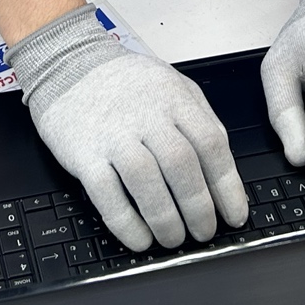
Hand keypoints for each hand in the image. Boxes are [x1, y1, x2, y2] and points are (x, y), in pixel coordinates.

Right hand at [6, 5, 248, 251]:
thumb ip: (199, 119)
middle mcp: (146, 115)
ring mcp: (113, 134)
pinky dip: (126, 222)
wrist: (70, 65)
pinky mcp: (84, 153)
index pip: (210, 143)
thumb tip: (223, 170)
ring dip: (165, 219)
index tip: (234, 215)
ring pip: (146, 182)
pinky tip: (140, 239)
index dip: (227, 185)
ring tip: (174, 239)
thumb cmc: (126, 83)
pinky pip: (107, 194)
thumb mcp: (172, 85)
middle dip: (198, 207)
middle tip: (204, 232)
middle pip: (181, 165)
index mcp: (174, 98)